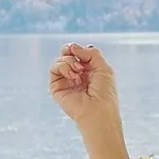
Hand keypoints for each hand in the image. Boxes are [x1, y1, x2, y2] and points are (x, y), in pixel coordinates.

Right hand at [50, 42, 127, 158]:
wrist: (98, 111)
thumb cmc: (105, 93)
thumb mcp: (103, 67)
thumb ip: (90, 53)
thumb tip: (73, 47)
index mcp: (90, 70)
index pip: (80, 52)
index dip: (81, 50)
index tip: (87, 54)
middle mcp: (77, 75)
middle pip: (67, 53)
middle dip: (71, 50)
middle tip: (77, 57)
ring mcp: (66, 80)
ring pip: (60, 59)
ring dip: (69, 61)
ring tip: (79, 72)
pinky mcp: (57, 87)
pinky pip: (54, 68)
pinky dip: (63, 67)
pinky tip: (73, 76)